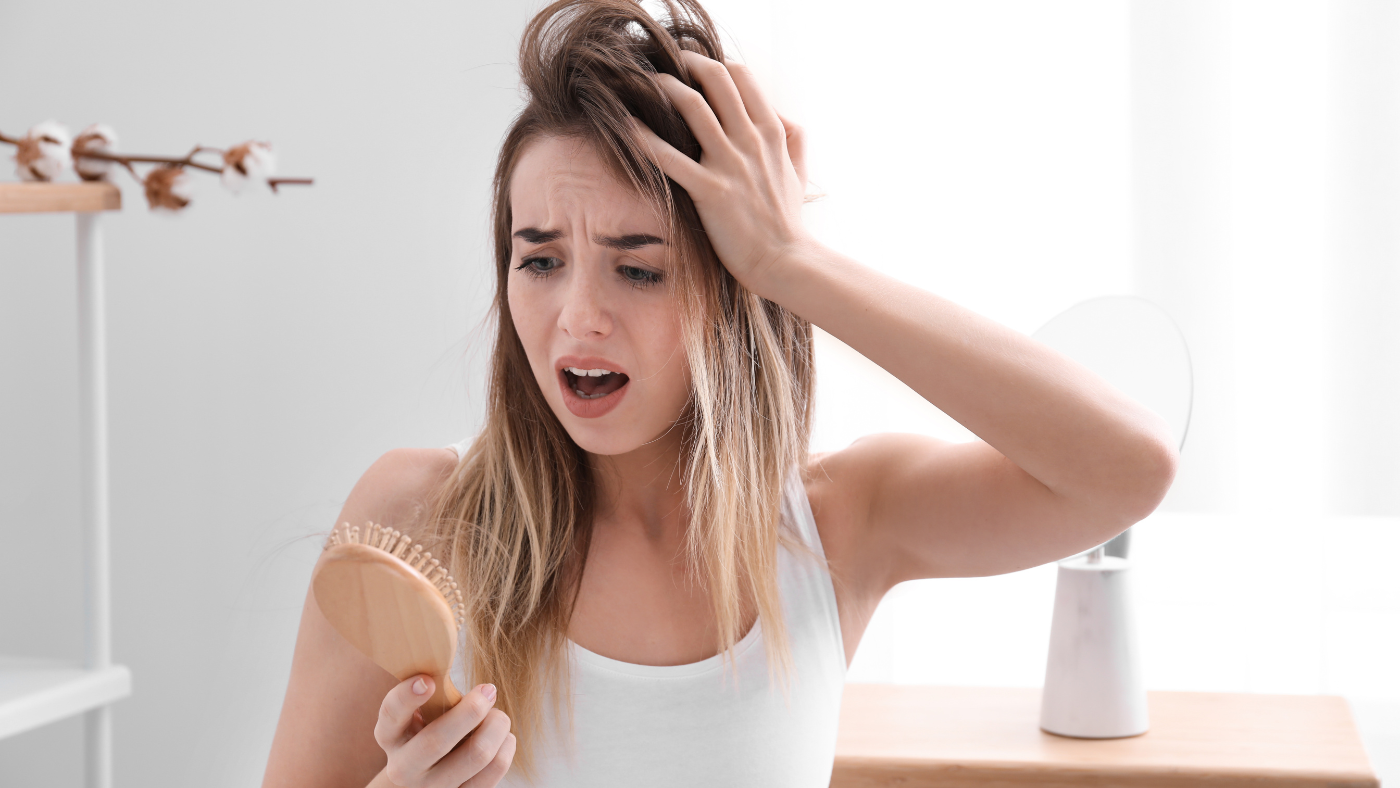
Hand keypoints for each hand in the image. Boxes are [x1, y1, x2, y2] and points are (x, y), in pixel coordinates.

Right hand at [375, 676, 515, 787]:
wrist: (417, 783)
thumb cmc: (425, 732)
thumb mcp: (417, 714)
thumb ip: (430, 692)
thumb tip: (459, 658)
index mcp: (390, 736)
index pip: (391, 714)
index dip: (407, 697)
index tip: (428, 680)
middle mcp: (404, 767)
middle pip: (436, 741)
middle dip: (470, 710)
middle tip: (488, 690)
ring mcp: (431, 787)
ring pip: (475, 756)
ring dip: (496, 727)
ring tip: (497, 716)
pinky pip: (493, 773)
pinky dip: (506, 748)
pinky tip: (504, 737)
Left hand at [632, 50, 811, 294]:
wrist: (784, 261)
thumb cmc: (786, 220)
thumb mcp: (799, 172)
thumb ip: (793, 138)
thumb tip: (780, 114)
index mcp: (772, 132)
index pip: (742, 77)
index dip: (714, 63)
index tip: (695, 66)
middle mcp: (751, 141)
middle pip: (716, 80)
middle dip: (687, 64)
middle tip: (665, 63)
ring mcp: (730, 165)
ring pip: (693, 108)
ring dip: (665, 89)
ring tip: (643, 83)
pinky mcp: (710, 191)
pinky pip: (670, 158)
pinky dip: (644, 138)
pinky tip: (625, 125)